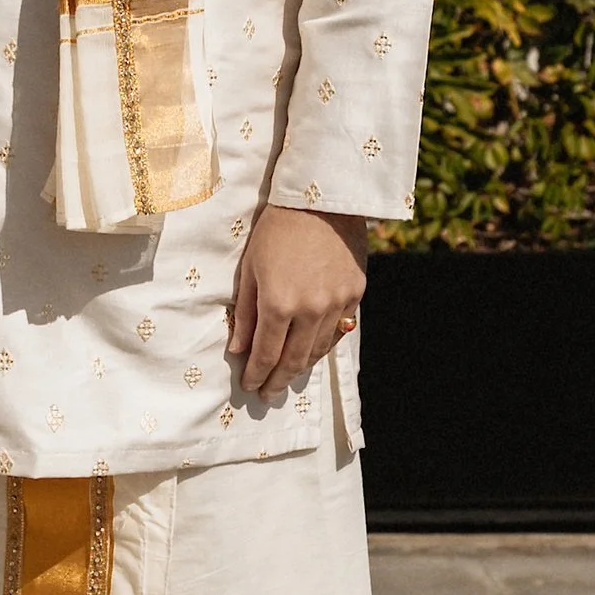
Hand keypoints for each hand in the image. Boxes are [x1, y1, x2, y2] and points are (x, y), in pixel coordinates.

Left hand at [229, 208, 365, 399]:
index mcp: (278, 303)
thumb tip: (238, 350)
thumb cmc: (276, 229)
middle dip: (278, 380)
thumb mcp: (251, 268)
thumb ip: (246, 313)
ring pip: (318, 350)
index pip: (266, 354)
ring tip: (287, 376)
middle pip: (293, 360)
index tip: (250, 386)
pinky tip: (312, 351)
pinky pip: (339, 331)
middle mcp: (310, 310)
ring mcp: (337, 304)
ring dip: (301, 367)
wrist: (322, 200)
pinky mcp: (356, 295)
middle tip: (268, 394)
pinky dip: (323, 345)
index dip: (256, 374)